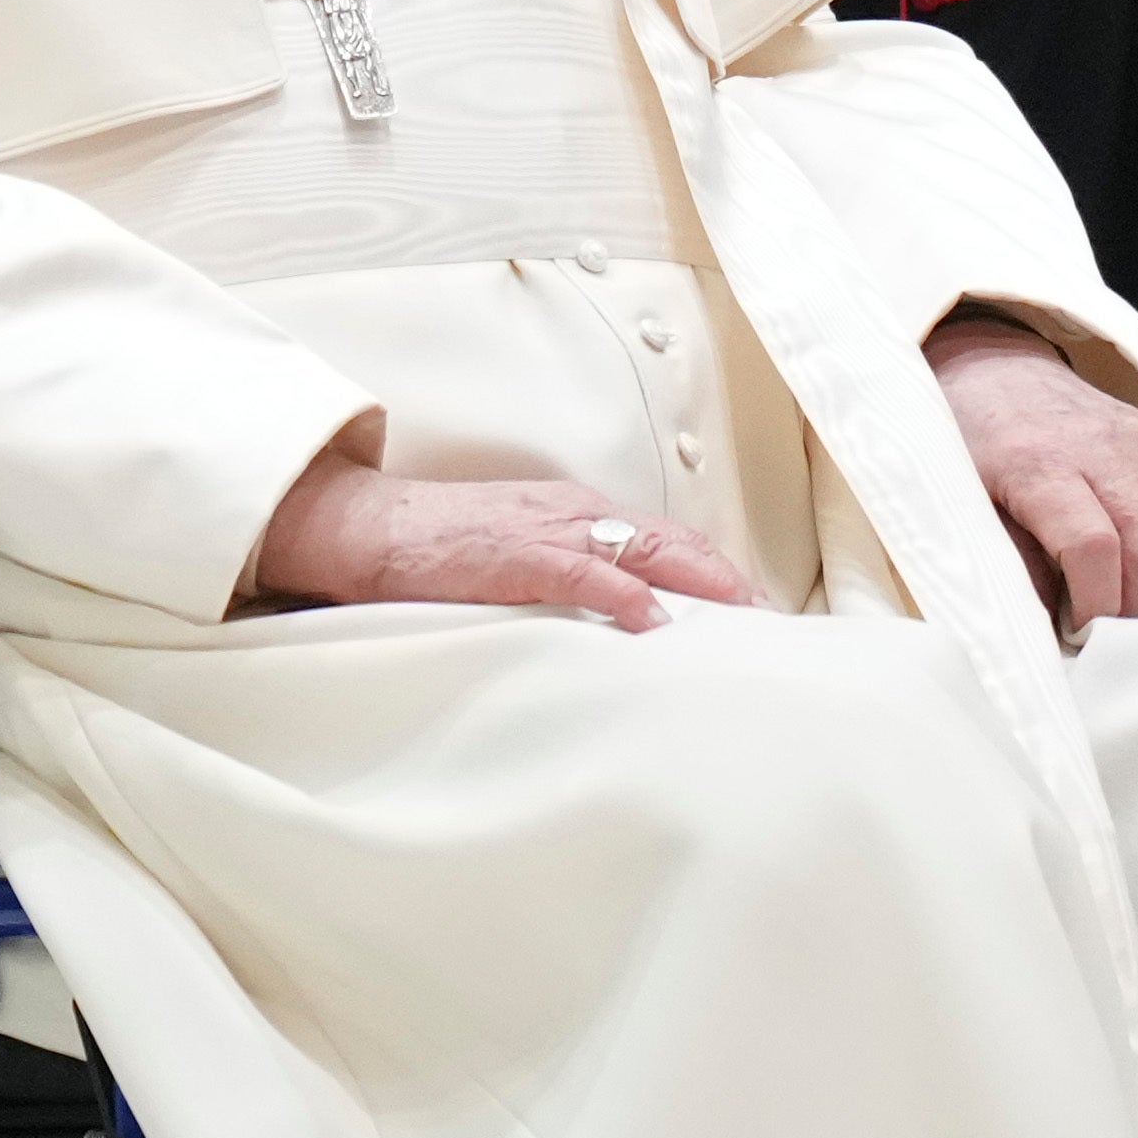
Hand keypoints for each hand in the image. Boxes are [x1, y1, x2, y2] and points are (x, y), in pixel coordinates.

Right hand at [245, 440, 749, 630]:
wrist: (366, 525)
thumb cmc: (435, 548)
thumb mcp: (515, 554)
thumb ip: (564, 577)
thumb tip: (614, 622)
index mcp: (575, 515)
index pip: (664, 541)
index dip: (715, 573)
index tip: (754, 611)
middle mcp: (574, 514)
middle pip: (672, 542)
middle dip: (726, 581)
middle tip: (771, 623)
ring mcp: (547, 532)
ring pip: (643, 550)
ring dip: (698, 584)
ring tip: (741, 621)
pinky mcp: (513, 556)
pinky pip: (582, 574)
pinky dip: (624, 595)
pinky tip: (656, 622)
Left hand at [927, 318, 1137, 635]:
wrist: (996, 372)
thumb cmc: (970, 444)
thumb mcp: (965, 505)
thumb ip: (1010, 565)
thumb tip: (1049, 630)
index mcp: (1038, 462)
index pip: (1094, 547)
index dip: (1094, 604)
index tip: (1076, 630)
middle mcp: (1099, 445)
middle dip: (1132, 605)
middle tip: (1100, 625)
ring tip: (1112, 595)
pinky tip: (1129, 560)